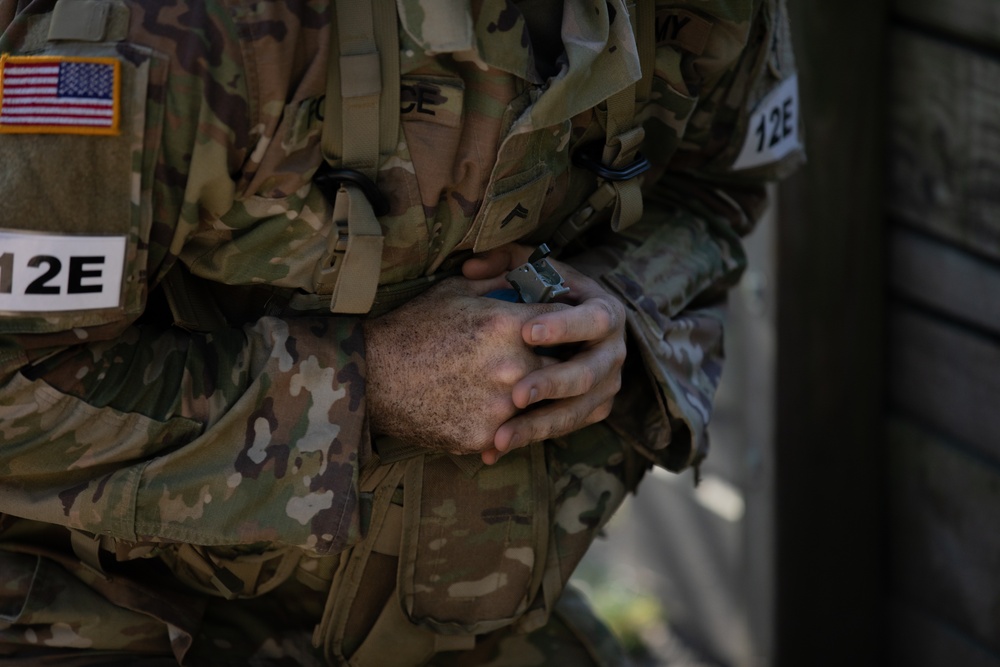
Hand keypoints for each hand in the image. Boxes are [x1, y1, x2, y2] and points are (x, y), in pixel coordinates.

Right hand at [362, 274, 561, 455]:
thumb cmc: (411, 326)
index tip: (566, 326)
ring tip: (530, 392)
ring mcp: (500, 407)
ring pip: (541, 405)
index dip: (566, 322)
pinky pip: (511, 432)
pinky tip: (497, 413)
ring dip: (538, 399)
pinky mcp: (483, 437)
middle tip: (560, 362)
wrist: (371, 375)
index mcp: (510, 325)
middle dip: (560, 362)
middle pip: (563, 367)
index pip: (564, 321)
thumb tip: (530, 275)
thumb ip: (500, 280)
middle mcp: (513, 367)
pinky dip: (507, 424)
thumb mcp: (456, 291)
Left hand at [463, 244, 627, 464]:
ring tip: (499, 437)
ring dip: (537, 426)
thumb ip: (503, 261)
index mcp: (605, 312)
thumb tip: (472, 269)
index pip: (592, 320)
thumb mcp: (531, 269)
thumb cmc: (545, 292)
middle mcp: (613, 353)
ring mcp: (606, 386)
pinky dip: (529, 439)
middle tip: (515, 394)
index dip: (563, 327)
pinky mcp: (592, 411)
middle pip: (587, 374)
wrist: (567, 327)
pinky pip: (563, 430)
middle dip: (551, 385)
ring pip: (575, 412)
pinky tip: (493, 449)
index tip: (527, 332)